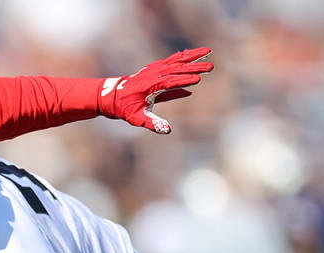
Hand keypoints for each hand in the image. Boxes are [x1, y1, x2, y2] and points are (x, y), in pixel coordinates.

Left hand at [96, 47, 212, 134]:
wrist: (112, 96)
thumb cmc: (124, 108)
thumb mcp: (136, 118)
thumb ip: (152, 123)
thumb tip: (167, 130)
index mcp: (150, 85)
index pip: (170, 82)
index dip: (184, 81)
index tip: (198, 79)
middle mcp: (154, 75)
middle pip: (177, 68)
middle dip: (194, 66)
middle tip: (211, 66)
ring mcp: (155, 70)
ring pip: (176, 61)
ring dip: (192, 56)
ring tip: (208, 51)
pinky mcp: (156, 69)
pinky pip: (172, 61)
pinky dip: (184, 58)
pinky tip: (194, 58)